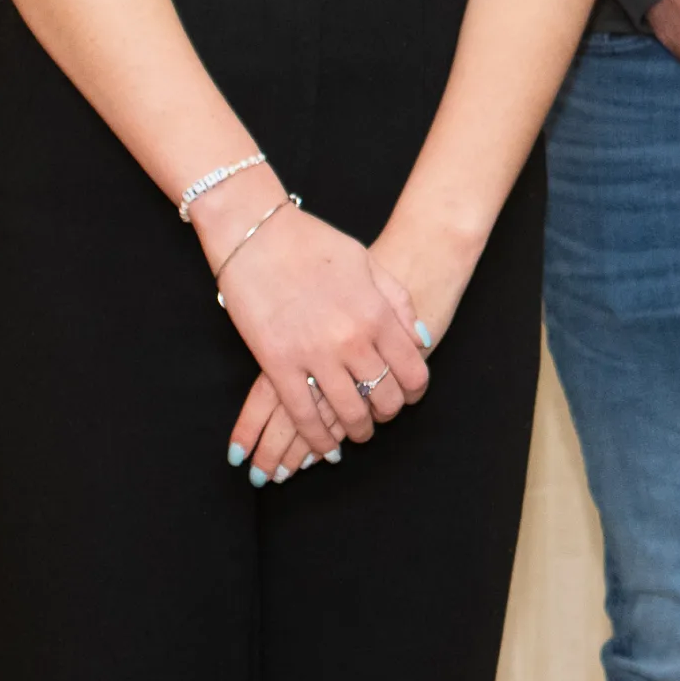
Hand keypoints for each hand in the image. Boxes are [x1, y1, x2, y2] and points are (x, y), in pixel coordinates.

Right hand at [202, 194, 433, 481]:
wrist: (258, 233)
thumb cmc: (314, 243)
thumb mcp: (368, 263)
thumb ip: (398, 302)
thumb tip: (421, 338)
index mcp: (377, 312)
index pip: (412, 368)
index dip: (415, 389)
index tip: (410, 394)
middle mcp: (352, 338)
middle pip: (384, 395)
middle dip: (388, 412)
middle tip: (382, 415)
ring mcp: (315, 354)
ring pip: (348, 412)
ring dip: (358, 430)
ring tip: (358, 432)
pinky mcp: (278, 364)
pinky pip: (304, 414)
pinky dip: (317, 437)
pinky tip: (324, 447)